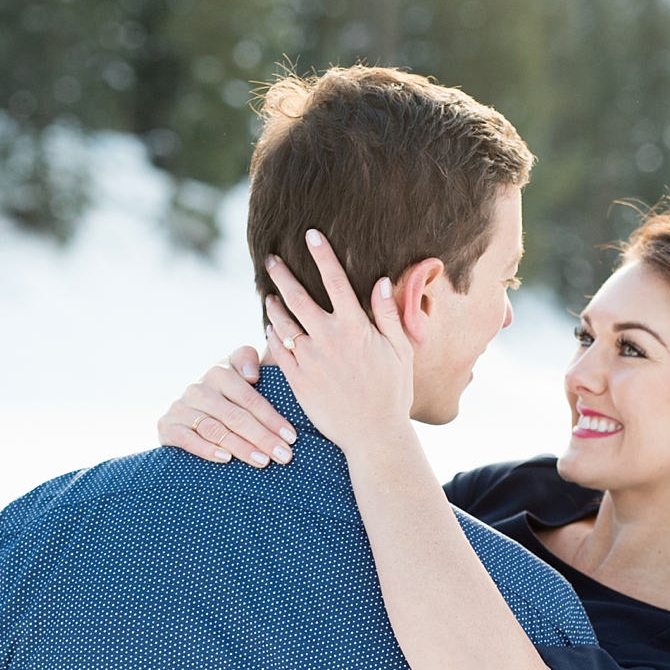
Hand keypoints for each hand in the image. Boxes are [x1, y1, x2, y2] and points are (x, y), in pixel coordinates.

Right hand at [156, 346, 297, 466]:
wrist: (190, 413)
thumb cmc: (229, 396)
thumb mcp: (241, 375)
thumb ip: (250, 363)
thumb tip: (252, 374)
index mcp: (219, 371)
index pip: (250, 398)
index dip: (272, 418)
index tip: (291, 437)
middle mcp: (198, 387)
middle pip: (235, 416)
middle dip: (263, 437)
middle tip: (284, 456)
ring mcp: (181, 407)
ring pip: (215, 430)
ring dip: (241, 447)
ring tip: (263, 462)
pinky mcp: (166, 426)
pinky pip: (188, 440)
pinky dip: (207, 450)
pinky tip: (226, 459)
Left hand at [263, 230, 414, 451]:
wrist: (373, 435)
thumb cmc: (392, 392)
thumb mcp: (400, 350)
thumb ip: (388, 314)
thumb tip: (380, 281)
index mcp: (355, 327)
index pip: (336, 280)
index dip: (322, 254)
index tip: (311, 234)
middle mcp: (329, 339)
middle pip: (298, 297)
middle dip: (282, 274)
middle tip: (271, 258)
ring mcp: (310, 360)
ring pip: (282, 323)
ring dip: (273, 304)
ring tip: (268, 293)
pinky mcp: (297, 380)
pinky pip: (278, 351)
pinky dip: (271, 335)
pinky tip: (269, 327)